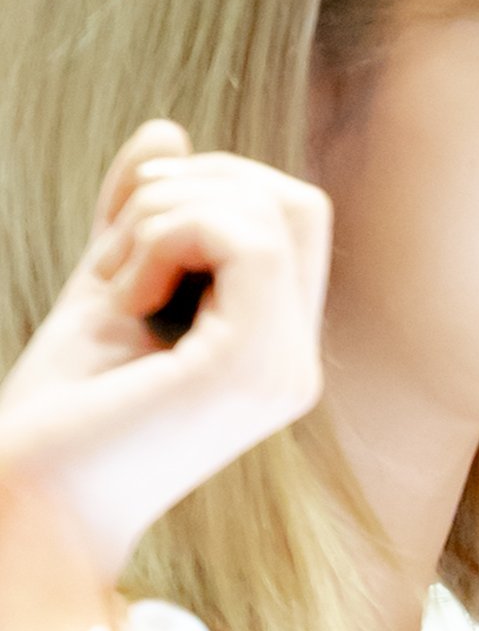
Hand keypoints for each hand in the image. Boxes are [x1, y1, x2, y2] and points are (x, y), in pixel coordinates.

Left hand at [0, 123, 329, 581]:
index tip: (128, 235)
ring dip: (171, 212)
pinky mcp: (253, 369)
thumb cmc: (60, 412)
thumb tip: (168, 128)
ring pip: (272, 210)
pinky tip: (125, 296)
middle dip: (202, 186)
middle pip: (298, 203)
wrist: (28, 501)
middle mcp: (296, 364)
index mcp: (273, 350)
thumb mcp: (106, 285)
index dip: (211, 188)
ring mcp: (283, 371)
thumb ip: (142, 216)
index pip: (289, 219)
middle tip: (123, 245)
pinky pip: (245, 240)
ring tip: (117, 282)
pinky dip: (168, 236)